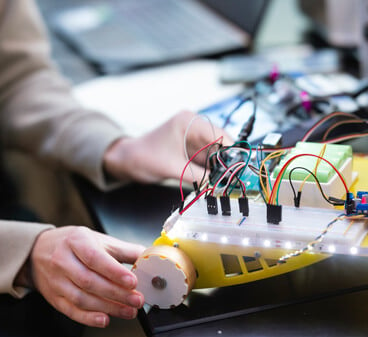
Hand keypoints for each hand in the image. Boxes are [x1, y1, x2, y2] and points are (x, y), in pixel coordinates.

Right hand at [27, 226, 145, 327]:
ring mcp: (57, 281)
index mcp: (76, 241)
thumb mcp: (97, 239)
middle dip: (117, 293)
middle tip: (136, 300)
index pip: (95, 258)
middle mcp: (63, 261)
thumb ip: (122, 249)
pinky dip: (89, 318)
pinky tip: (105, 319)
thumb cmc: (73, 244)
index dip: (114, 272)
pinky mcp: (54, 297)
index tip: (132, 281)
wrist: (39, 251)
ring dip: (108, 307)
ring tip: (128, 311)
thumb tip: (146, 257)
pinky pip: (71, 310)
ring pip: (82, 298)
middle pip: (90, 281)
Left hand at [103, 110, 232, 183]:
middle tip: (235, 178)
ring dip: (220, 168)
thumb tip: (218, 184)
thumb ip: (197, 176)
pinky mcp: (190, 150)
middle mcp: (193, 127)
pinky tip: (216, 182)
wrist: (126, 161)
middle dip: (227, 161)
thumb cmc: (142, 157)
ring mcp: (192, 139)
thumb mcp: (172, 168)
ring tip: (227, 183)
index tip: (241, 165)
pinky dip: (212, 171)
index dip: (232, 150)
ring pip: (215, 154)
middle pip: (220, 144)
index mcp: (188, 121)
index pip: (219, 133)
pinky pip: (207, 160)